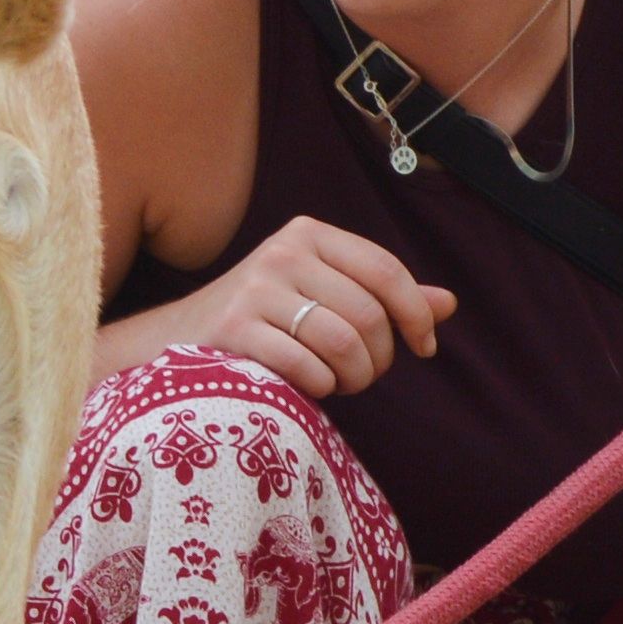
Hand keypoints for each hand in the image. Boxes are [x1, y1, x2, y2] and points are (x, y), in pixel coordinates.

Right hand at [147, 218, 454, 399]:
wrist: (175, 343)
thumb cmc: (264, 323)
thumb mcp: (323, 297)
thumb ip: (382, 298)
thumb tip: (447, 304)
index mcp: (309, 236)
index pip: (385, 270)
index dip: (415, 314)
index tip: (424, 347)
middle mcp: (282, 253)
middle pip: (369, 315)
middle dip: (380, 359)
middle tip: (364, 376)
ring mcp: (255, 289)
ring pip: (344, 343)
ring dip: (354, 378)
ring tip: (341, 384)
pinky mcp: (234, 329)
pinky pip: (309, 368)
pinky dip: (320, 387)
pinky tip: (309, 387)